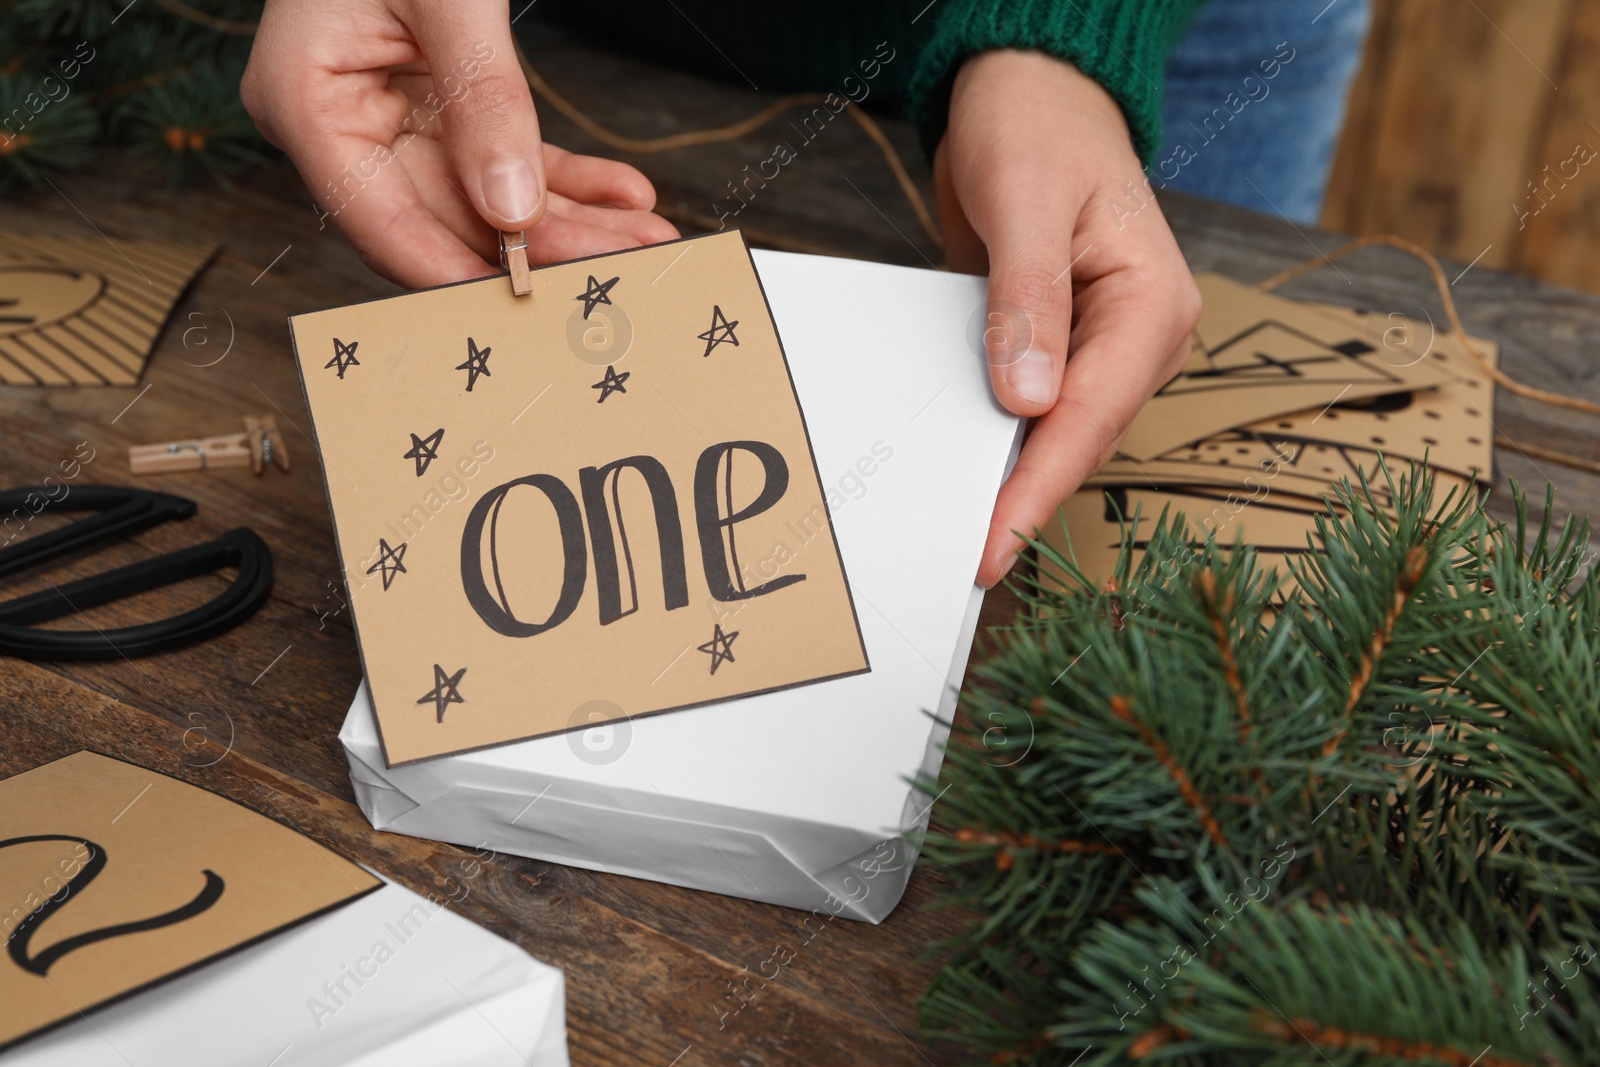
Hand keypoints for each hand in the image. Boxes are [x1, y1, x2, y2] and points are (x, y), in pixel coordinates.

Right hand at [242, 0, 678, 287]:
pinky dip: (565, 176)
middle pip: (447, 219)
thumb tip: (514, 208)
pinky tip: (622, 194)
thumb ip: (483, 97)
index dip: (455, 271)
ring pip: (488, 199)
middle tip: (626, 266)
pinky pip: (507, 157)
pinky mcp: (438, 106)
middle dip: (547, 247)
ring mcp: (391, 118)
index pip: (380, 221)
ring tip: (645, 238)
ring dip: (572, 219)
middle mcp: (343, 125)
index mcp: (305, 102)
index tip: (526, 303)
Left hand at [935, 50, 1201, 586]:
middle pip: (1077, 440)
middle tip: (957, 560)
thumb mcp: (1024, 202)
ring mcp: (1102, 346)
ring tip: (948, 531)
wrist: (1027, 91)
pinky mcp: (1062, 345)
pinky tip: (953, 469)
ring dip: (1004, 476)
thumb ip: (1027, 301)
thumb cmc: (1034, 127)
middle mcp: (1139, 336)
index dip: (1037, 488)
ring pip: (1054, 432)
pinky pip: (1030, 406)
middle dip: (1019, 498)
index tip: (991, 547)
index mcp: (1154, 306)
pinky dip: (994, 438)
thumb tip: (1027, 400)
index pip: (1090, 418)